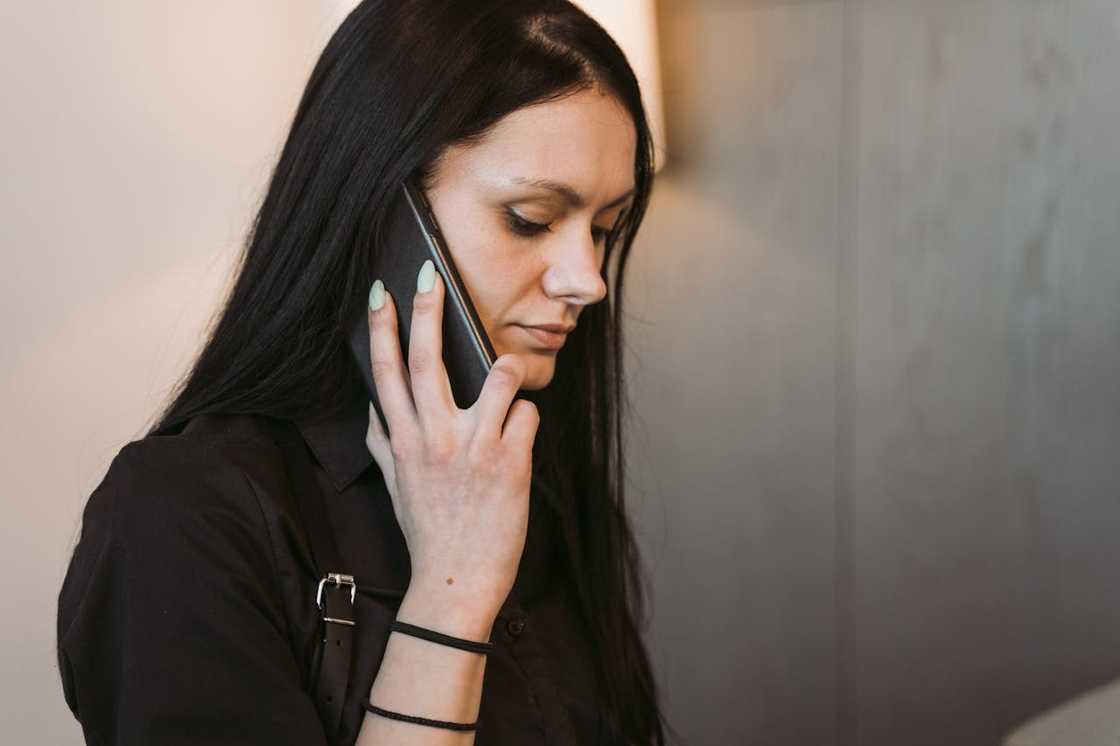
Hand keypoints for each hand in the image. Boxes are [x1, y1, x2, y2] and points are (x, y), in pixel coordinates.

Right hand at [363, 261, 538, 622]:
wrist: (456, 581)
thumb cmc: (428, 532)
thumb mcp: (396, 486)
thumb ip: (384, 443)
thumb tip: (373, 409)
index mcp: (403, 441)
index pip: (385, 372)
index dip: (380, 327)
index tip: (381, 291)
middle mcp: (434, 438)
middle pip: (426, 359)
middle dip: (426, 310)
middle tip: (428, 274)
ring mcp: (473, 448)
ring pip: (495, 377)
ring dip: (504, 366)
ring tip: (504, 374)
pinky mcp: (510, 462)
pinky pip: (526, 412)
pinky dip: (526, 413)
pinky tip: (520, 434)